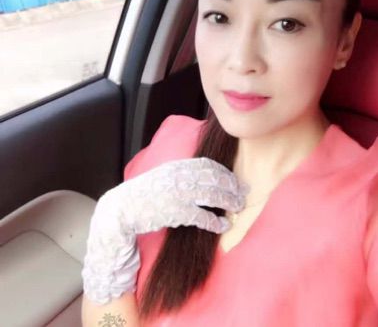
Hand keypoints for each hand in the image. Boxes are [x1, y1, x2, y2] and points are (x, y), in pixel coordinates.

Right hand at [82, 157, 247, 304]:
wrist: (123, 208)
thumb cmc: (145, 193)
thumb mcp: (163, 175)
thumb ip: (182, 173)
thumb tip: (203, 175)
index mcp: (177, 166)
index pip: (208, 164)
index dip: (224, 172)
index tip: (233, 179)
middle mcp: (180, 177)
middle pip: (214, 178)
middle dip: (231, 186)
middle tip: (242, 194)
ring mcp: (178, 194)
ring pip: (212, 195)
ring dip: (228, 202)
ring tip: (237, 208)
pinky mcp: (176, 212)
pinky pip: (202, 216)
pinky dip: (214, 221)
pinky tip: (222, 225)